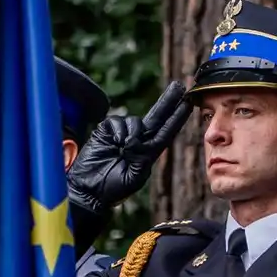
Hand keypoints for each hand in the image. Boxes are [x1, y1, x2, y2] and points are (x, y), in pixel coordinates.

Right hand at [66, 81, 191, 218]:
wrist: (88, 190)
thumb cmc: (112, 189)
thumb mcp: (135, 178)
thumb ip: (141, 158)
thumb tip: (136, 139)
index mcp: (148, 153)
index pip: (166, 131)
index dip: (177, 117)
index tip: (189, 104)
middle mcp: (138, 140)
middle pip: (157, 116)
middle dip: (168, 101)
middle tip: (180, 86)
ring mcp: (121, 134)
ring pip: (135, 121)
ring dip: (133, 132)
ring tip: (124, 149)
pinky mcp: (106, 131)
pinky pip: (117, 122)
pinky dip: (118, 131)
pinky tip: (115, 143)